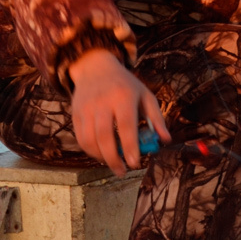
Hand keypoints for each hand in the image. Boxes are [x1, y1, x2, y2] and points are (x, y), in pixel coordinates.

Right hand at [68, 48, 170, 175]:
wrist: (95, 68)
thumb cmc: (126, 85)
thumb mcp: (145, 95)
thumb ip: (156, 118)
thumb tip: (165, 140)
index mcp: (123, 96)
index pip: (126, 125)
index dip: (129, 146)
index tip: (135, 163)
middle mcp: (102, 102)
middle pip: (104, 135)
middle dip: (113, 158)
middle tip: (123, 171)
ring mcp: (86, 108)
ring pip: (89, 139)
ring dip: (100, 157)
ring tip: (113, 164)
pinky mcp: (76, 113)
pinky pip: (80, 138)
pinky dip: (90, 151)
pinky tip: (101, 155)